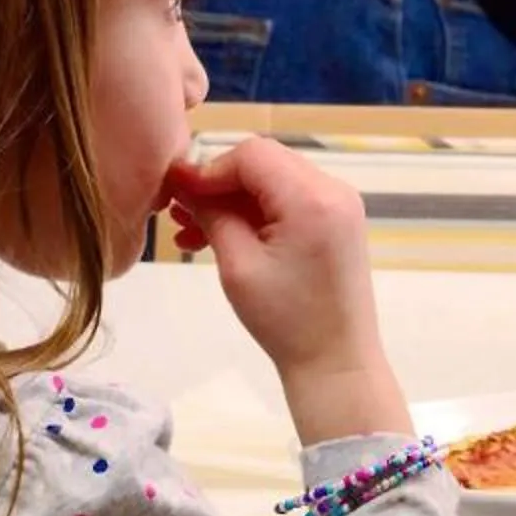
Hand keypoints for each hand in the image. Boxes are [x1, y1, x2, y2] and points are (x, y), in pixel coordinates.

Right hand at [167, 138, 412, 444]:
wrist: (335, 361)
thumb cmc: (285, 319)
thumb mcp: (238, 264)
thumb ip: (213, 214)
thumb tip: (186, 182)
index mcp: (313, 197)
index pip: (253, 154)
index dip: (209, 168)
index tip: (175, 193)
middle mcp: (334, 190)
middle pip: (265, 163)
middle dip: (219, 184)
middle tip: (179, 213)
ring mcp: (340, 205)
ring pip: (274, 181)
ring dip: (233, 200)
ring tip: (190, 232)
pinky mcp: (337, 223)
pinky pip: (290, 201)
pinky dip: (256, 212)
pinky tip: (220, 237)